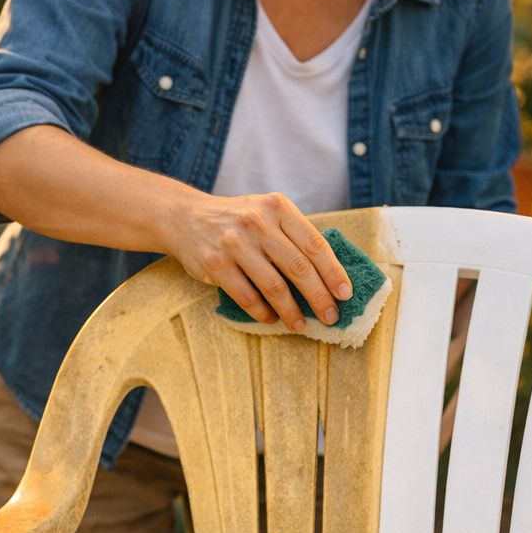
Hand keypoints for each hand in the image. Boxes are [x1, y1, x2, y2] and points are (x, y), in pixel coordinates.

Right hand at [160, 192, 353, 331]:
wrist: (185, 217)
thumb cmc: (237, 220)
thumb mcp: (266, 213)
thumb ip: (292, 234)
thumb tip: (328, 275)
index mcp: (277, 207)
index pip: (314, 244)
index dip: (333, 272)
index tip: (345, 294)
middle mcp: (257, 223)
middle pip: (299, 268)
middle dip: (319, 297)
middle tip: (330, 316)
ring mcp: (235, 243)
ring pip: (274, 286)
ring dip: (291, 311)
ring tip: (300, 325)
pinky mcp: (215, 264)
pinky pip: (247, 296)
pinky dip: (263, 312)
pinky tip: (272, 319)